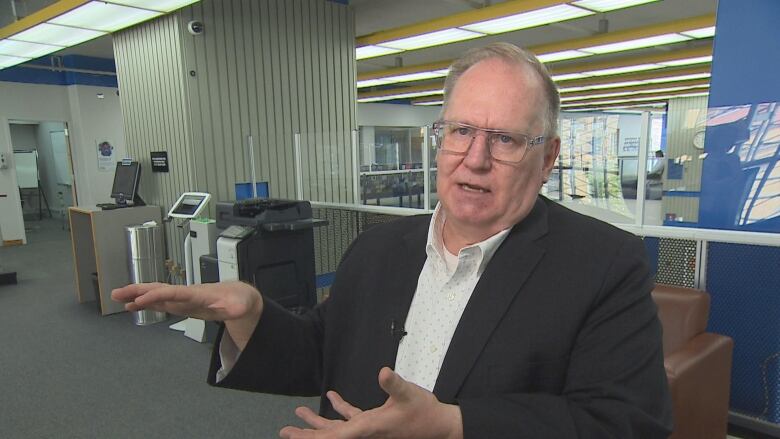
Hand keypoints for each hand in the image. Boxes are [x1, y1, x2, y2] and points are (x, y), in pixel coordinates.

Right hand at [111, 281, 262, 348]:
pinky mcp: (181, 304)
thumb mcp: (240, 305)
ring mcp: (182, 299)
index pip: (175, 292)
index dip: (158, 295)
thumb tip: (232, 309)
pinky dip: (145, 303)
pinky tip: (133, 306)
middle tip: (117, 292)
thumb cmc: (238, 299)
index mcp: (198, 294)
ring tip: (117, 297)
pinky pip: (159, 302)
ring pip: (156, 294)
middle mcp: (187, 294)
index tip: (141, 298)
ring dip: (137, 295)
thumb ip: (235, 307)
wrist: (239, 297)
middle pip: (159, 289)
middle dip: (138, 290)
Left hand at [279, 367, 462, 438]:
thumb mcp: (409, 395)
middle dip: (306, 433)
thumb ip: (394, 384)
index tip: (292, 436)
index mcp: (367, 428)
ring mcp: (369, 430)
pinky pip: (351, 419)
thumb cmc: (424, 412)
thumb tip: (383, 372)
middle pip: (329, 436)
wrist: (440, 426)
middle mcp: (364, 433)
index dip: (311, 438)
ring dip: (318, 422)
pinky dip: (340, 410)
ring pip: (337, 429)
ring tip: (299, 413)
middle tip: (285, 430)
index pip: (333, 437)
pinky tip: (332, 398)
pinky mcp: (375, 424)